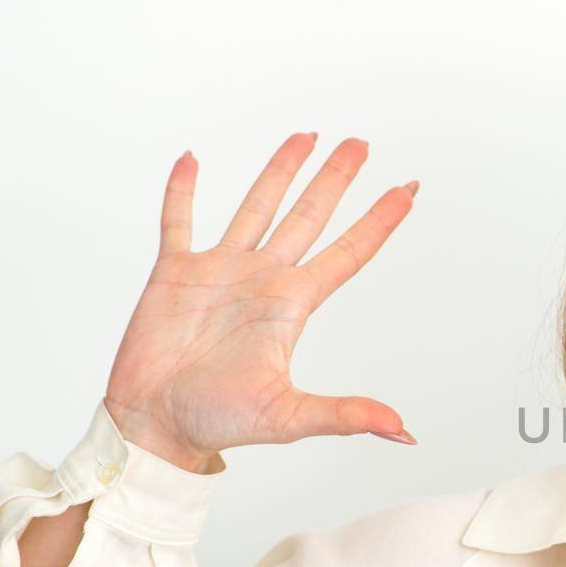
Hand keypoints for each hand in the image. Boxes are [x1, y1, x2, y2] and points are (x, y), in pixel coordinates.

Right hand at [102, 133, 419, 473]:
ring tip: (305, 136)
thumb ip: (346, 415)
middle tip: (361, 143)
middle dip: (335, 179)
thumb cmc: (220, 423)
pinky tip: (192, 159)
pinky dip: (182, 191)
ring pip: (256, 206)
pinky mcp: (174, 274)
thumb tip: (403, 430)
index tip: (409, 190)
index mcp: (292, 306)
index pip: (348, 253)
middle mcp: (262, 280)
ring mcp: (220, 272)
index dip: (379, 221)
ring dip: (279, 171)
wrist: (156, 425)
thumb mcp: (290, 416)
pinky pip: (179, 222)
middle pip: (308, 216)